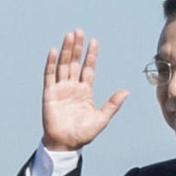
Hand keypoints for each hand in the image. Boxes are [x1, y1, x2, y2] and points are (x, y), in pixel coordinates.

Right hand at [41, 30, 128, 151]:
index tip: (94, 41)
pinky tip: (53, 51)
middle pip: (74, 62)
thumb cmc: (83, 134)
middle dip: (77, 47)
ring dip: (65, 50)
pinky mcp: (49, 94)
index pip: (88, 69)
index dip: (91, 55)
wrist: (66, 144)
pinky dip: (51, 63)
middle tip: (79, 31)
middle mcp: (72, 87)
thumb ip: (112, 104)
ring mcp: (60, 89)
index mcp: (85, 91)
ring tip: (69, 36)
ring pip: (63, 65)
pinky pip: (49, 75)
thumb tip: (126, 92)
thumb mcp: (101, 119)